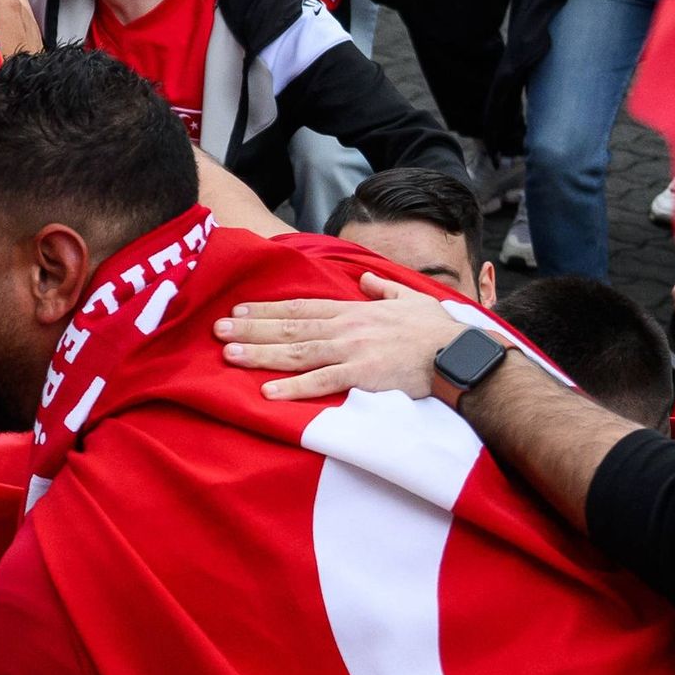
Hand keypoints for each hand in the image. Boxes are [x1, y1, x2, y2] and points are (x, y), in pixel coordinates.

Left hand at [221, 273, 475, 401]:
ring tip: (229, 355)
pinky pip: (320, 384)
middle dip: (251, 328)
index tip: (239, 309)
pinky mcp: (361, 377)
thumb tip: (368, 280)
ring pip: (297, 352)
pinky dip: (292, 388)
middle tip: (216, 330)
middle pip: (290, 327)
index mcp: (354, 311)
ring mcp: (351, 352)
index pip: (301, 307)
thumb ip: (384, 289)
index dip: (268, 308)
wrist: (458, 353)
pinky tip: (267, 393)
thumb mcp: (408, 298)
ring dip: (260, 354)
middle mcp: (345, 328)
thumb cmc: (436, 330)